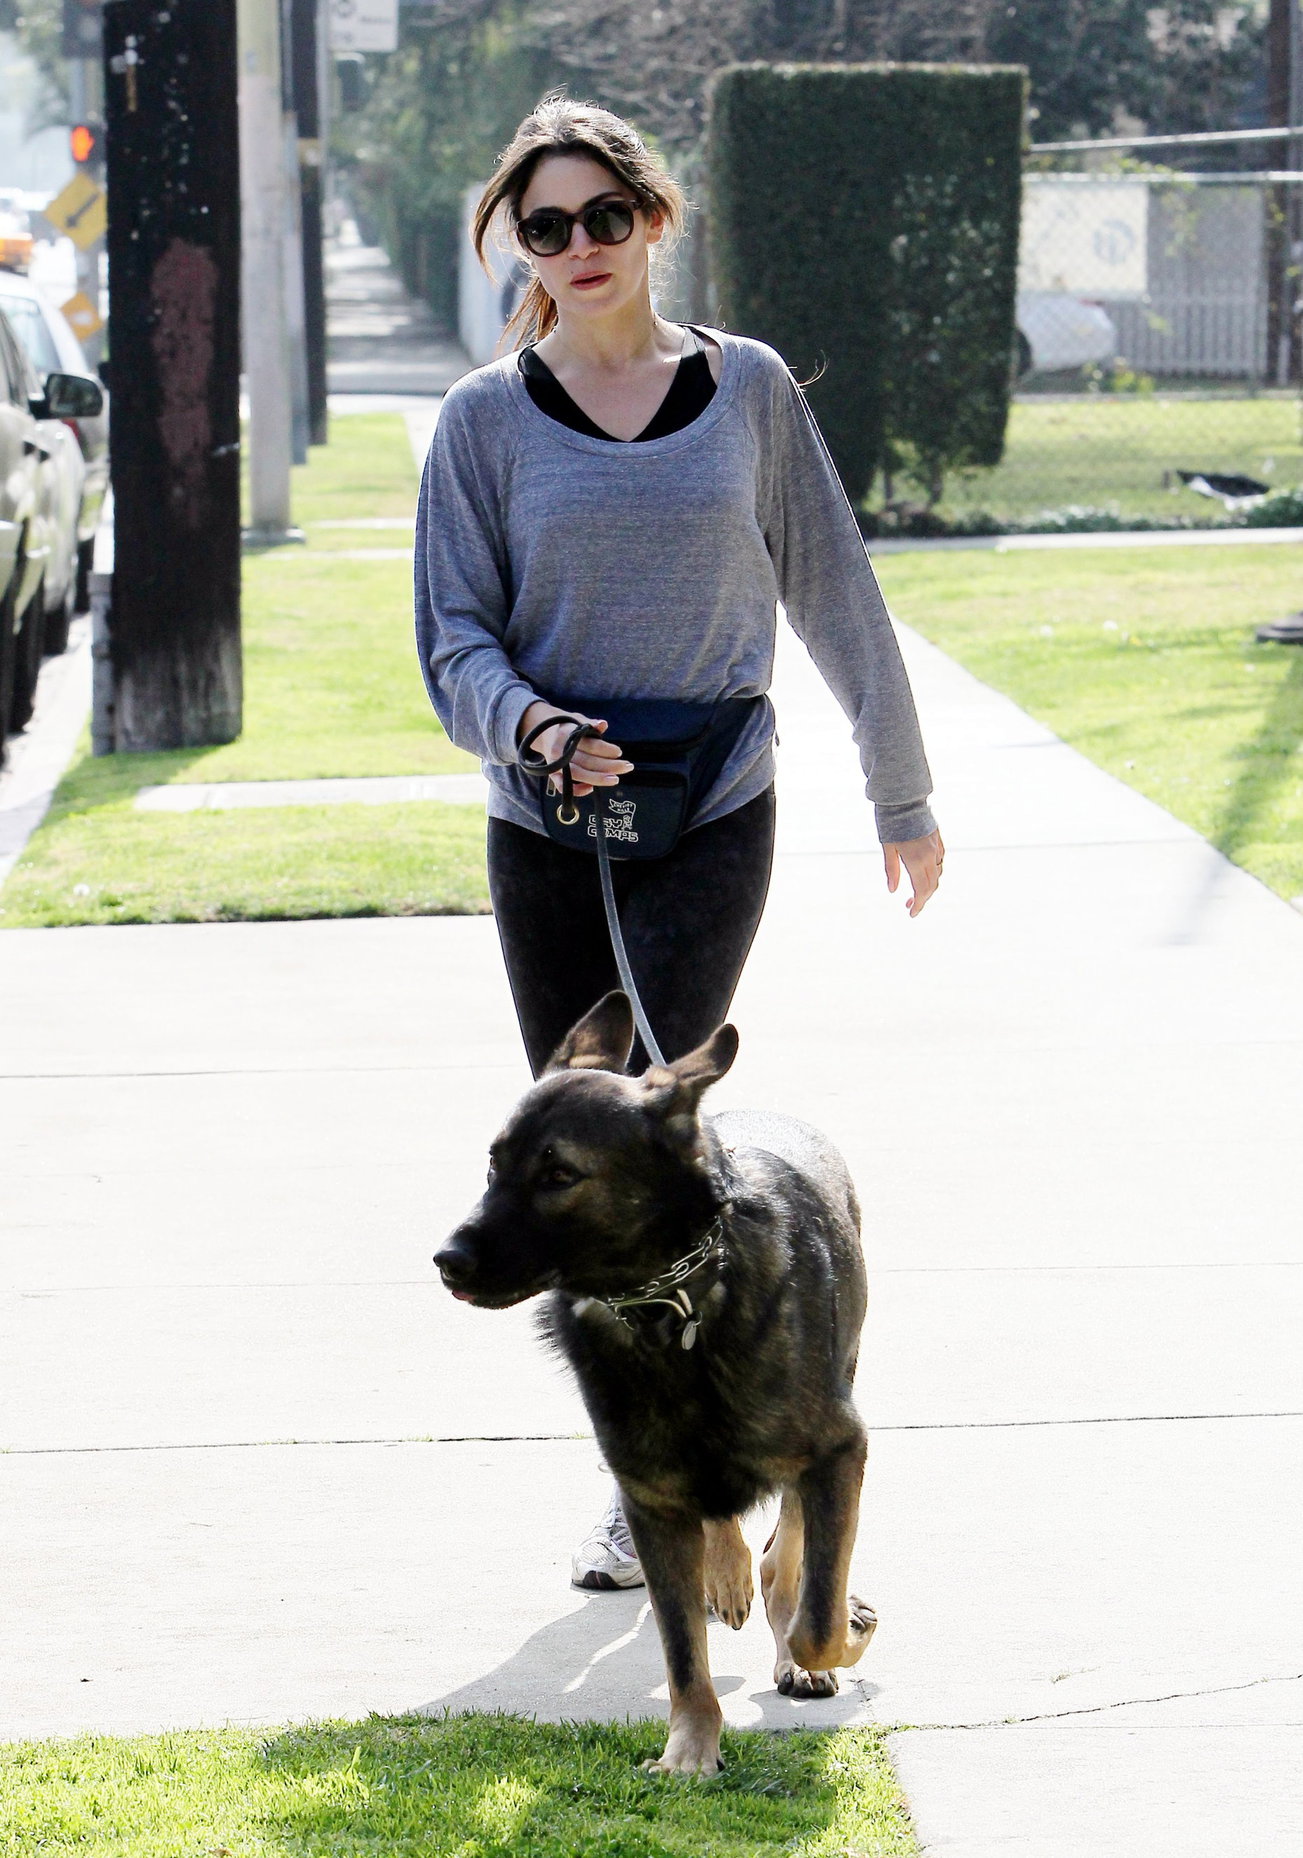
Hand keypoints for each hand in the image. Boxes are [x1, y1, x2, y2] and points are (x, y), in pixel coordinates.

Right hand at [517, 700, 631, 798]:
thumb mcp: (577, 719)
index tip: (619, 752)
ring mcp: (555, 764)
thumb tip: (603, 724)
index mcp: (567, 734)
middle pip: (587, 761)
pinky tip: (592, 788)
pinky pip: (563, 786)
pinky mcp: (552, 774)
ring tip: (615, 780)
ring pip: (578, 775)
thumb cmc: (566, 726)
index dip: (605, 749)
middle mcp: (560, 750)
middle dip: (609, 766)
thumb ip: (590, 724)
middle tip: (627, 767)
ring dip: (598, 779)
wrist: (542, 731)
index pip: (590, 744)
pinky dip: (577, 789)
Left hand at [883, 828, 944, 917]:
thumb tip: (893, 890)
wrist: (904, 799)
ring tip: (915, 891)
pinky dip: (934, 872)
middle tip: (909, 905)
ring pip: (938, 874)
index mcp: (916, 860)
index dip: (918, 905)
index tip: (912, 914)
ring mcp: (936, 847)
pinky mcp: (938, 840)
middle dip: (923, 899)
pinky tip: (923, 873)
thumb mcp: (887, 848)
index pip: (922, 890)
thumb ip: (892, 870)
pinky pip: (940, 861)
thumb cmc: (890, 823)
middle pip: (932, 885)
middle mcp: (930, 856)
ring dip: (929, 886)